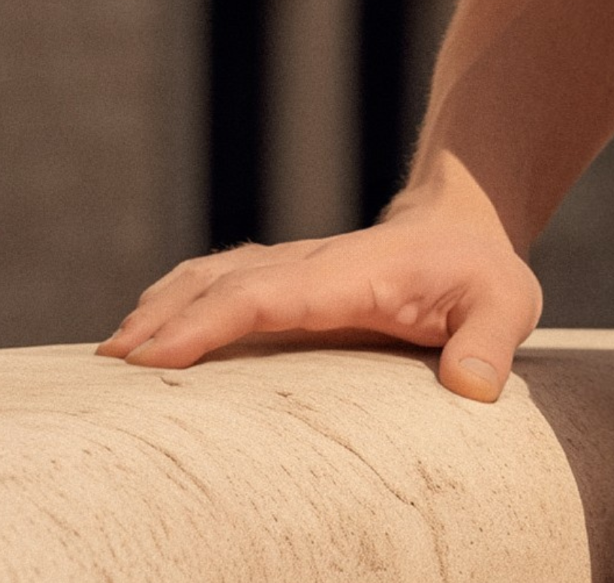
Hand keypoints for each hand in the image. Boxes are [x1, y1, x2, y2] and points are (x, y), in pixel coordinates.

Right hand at [98, 155, 543, 403]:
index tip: (153, 355)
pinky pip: (221, 281)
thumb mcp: (508, 304)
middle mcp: (311, 266)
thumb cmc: (483, 274)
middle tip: (105, 372)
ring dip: (161, 307)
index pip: (267, 294)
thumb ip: (489, 343)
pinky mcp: (286, 281)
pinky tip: (144, 330)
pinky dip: (176, 298)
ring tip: (108, 358)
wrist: (467, 224)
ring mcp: (294, 269)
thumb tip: (470, 389)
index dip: (210, 322)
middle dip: (162, 322)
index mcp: (351, 274)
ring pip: (212, 276)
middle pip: (223, 285)